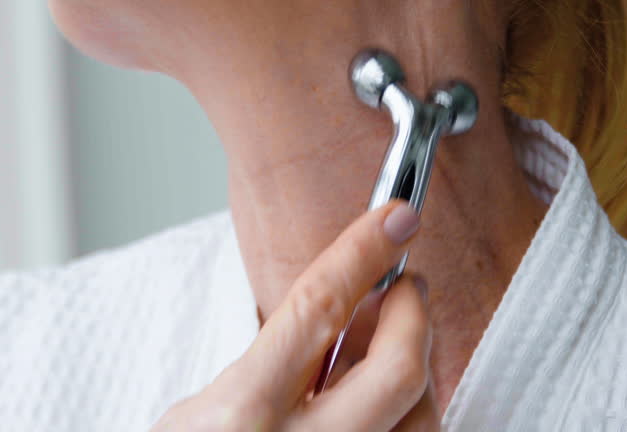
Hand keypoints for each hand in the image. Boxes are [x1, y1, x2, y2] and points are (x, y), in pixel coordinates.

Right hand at [151, 201, 438, 430]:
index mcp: (242, 416)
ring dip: (420, 371)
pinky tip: (386, 404)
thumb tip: (342, 315)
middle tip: (406, 287)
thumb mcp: (200, 413)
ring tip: (392, 348)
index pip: (318, 308)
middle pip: (398, 368)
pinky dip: (412, 421)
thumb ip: (271, 367)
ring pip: (425, 420)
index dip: (362, 251)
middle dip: (414, 312)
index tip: (394, 216)